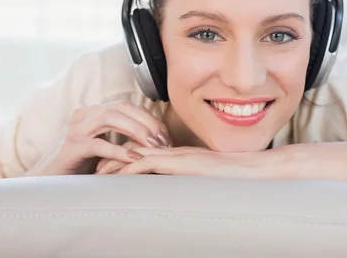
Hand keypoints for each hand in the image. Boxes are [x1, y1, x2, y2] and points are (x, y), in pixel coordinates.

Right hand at [25, 100, 172, 176]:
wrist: (47, 186)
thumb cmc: (78, 169)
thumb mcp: (103, 151)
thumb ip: (120, 140)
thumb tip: (154, 142)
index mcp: (91, 114)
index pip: (126, 106)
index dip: (148, 117)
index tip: (165, 135)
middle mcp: (82, 116)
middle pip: (121, 108)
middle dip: (146, 122)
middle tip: (164, 140)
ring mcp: (75, 130)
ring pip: (110, 118)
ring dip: (136, 130)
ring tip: (153, 145)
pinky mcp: (71, 148)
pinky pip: (98, 144)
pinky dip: (119, 150)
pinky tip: (135, 159)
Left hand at [114, 146, 288, 178]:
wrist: (251, 169)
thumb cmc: (233, 177)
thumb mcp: (205, 180)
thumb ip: (189, 182)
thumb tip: (177, 194)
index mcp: (178, 155)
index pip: (144, 153)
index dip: (123, 160)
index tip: (107, 169)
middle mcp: (174, 152)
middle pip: (135, 151)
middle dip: (112, 160)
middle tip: (94, 170)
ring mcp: (177, 156)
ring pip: (138, 154)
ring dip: (116, 163)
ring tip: (99, 173)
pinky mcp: (182, 162)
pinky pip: (151, 162)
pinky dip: (132, 167)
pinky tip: (120, 174)